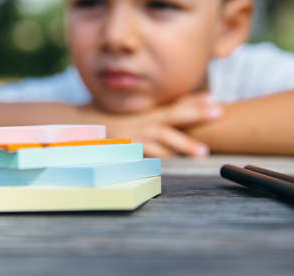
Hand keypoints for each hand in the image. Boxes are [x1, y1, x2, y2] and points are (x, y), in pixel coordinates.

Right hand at [84, 93, 223, 157]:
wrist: (74, 125)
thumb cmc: (98, 122)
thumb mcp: (124, 117)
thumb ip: (142, 120)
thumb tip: (160, 129)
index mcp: (144, 113)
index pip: (172, 104)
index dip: (193, 101)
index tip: (214, 99)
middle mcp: (141, 120)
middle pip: (173, 114)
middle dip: (196, 112)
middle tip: (219, 111)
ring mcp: (133, 132)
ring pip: (162, 135)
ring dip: (183, 142)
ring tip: (203, 152)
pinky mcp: (123, 144)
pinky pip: (142, 150)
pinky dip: (156, 154)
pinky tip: (170, 158)